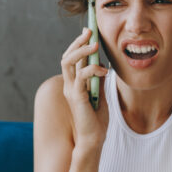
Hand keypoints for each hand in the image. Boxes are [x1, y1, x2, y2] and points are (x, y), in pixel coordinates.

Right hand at [60, 28, 108, 148]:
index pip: (72, 59)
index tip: (89, 32)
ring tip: (95, 45)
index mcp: (73, 84)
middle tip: (90, 32)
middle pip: (67, 57)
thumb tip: (101, 64)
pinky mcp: (77, 97)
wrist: (93, 139)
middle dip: (78, 42)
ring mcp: (71, 90)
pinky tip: (104, 70)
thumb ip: (98, 79)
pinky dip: (92, 69)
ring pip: (69, 63)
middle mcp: (69, 85)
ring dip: (81, 51)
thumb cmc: (96, 119)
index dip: (79, 44)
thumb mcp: (100, 94)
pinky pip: (81, 77)